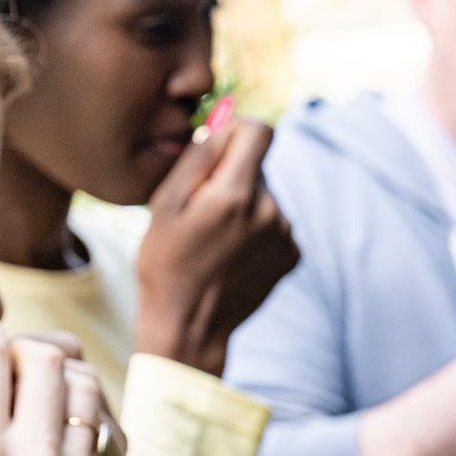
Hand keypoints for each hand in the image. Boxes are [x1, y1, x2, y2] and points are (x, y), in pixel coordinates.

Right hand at [134, 117, 299, 375]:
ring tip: (214, 240)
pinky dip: (254, 230)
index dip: (236, 131)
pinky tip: (231, 255)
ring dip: (242, 206)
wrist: (189, 328)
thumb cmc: (165, 264)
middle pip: (256, 166)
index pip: (259, 131)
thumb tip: (221, 127)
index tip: (216, 148)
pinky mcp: (292, 255)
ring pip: (263, 196)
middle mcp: (270, 211)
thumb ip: (196, 159)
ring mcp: (285, 235)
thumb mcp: (163, 206)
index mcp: (236, 195)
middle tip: (199, 213)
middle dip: (230, 177)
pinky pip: (273, 223)